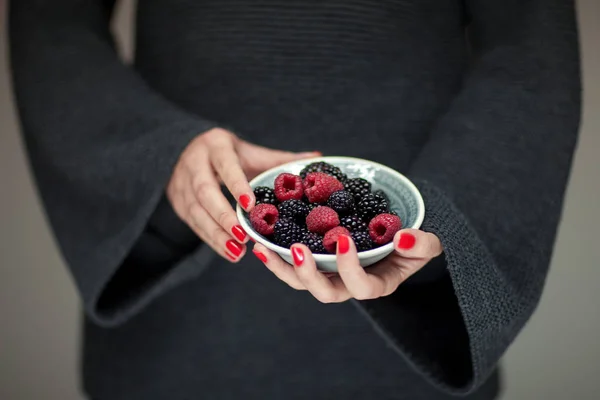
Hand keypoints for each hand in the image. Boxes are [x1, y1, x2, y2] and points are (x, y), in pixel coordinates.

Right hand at [167, 128, 318, 261]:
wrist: (185, 151)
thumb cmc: (228, 154)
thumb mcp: (251, 152)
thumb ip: (279, 159)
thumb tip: (317, 158)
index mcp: (215, 145)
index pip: (225, 165)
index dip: (236, 185)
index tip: (251, 206)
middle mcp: (194, 163)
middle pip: (205, 191)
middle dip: (223, 216)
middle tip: (242, 235)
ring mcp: (181, 184)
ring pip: (196, 211)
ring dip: (215, 234)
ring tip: (237, 251)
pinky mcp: (178, 202)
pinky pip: (193, 224)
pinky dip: (211, 240)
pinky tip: (229, 252)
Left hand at [252, 229, 442, 301]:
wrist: (395, 235)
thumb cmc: (412, 243)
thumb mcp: (426, 244)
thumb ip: (422, 244)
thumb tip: (402, 237)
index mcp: (376, 284)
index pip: (362, 287)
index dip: (350, 269)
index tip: (343, 239)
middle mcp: (348, 285)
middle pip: (324, 292)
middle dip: (308, 274)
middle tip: (298, 249)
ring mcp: (329, 275)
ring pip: (301, 282)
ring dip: (281, 268)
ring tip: (262, 248)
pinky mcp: (315, 262)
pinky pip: (292, 265)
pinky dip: (275, 256)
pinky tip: (259, 241)